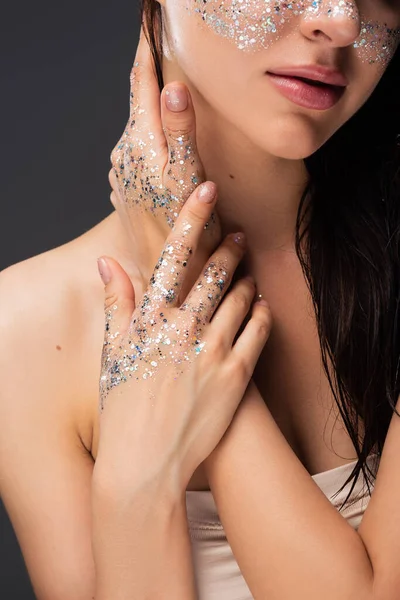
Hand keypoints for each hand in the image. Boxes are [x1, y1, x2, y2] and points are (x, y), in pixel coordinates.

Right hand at [94, 182, 271, 495]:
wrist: (147, 464)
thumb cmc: (123, 408)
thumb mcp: (112, 353)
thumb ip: (116, 304)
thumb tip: (109, 263)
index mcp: (152, 319)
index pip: (173, 256)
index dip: (191, 218)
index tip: (207, 190)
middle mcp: (185, 328)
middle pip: (215, 273)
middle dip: (229, 247)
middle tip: (237, 235)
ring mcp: (215, 351)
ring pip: (241, 298)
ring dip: (246, 279)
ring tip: (248, 271)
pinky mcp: (237, 375)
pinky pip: (258, 331)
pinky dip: (261, 313)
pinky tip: (261, 306)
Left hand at [109, 27, 220, 289]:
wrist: (166, 277)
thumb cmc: (186, 231)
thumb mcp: (187, 178)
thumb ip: (180, 131)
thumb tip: (172, 87)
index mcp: (140, 144)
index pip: (141, 86)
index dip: (147, 53)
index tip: (150, 27)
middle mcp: (124, 155)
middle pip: (138, 105)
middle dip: (149, 78)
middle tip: (160, 51)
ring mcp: (121, 174)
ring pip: (137, 130)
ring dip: (150, 111)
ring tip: (164, 93)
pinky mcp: (125, 190)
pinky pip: (136, 153)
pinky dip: (149, 140)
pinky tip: (158, 145)